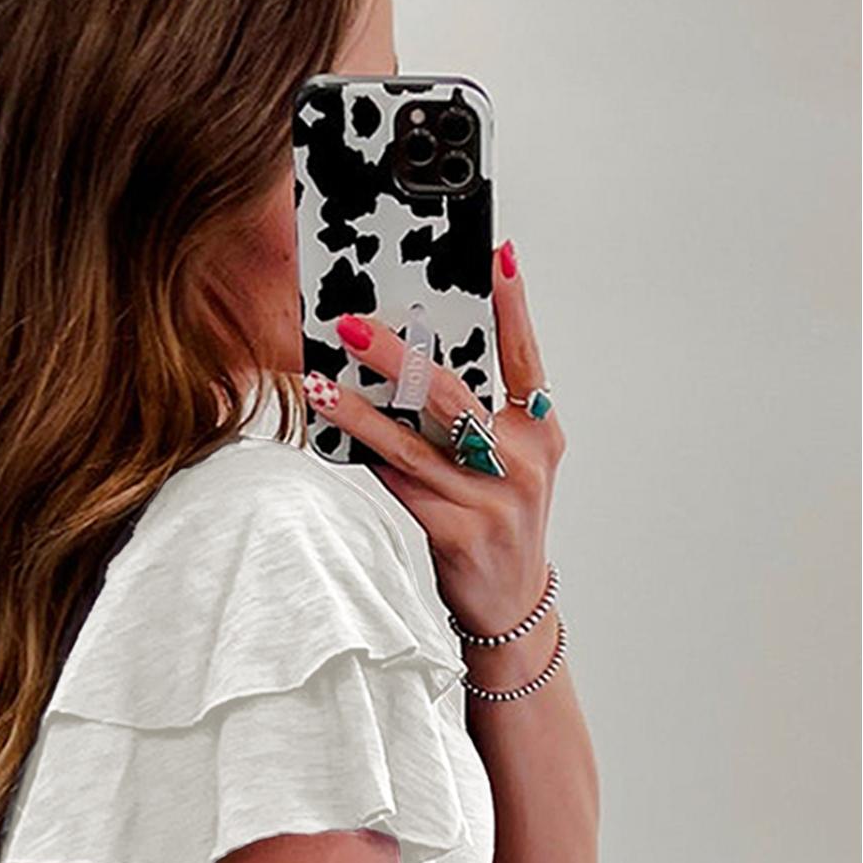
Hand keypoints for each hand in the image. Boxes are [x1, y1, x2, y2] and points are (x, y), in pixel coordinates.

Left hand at [300, 240, 567, 639]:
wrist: (510, 605)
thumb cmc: (499, 519)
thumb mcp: (509, 464)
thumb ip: (478, 417)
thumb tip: (411, 360)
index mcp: (541, 433)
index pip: (526, 359)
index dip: (513, 307)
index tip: (494, 257)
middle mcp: (522, 463)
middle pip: (454, 397)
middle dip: (398, 357)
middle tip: (352, 326)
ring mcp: (491, 501)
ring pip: (411, 446)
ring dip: (360, 412)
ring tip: (322, 385)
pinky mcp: (456, 534)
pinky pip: (397, 487)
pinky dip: (363, 460)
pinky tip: (331, 436)